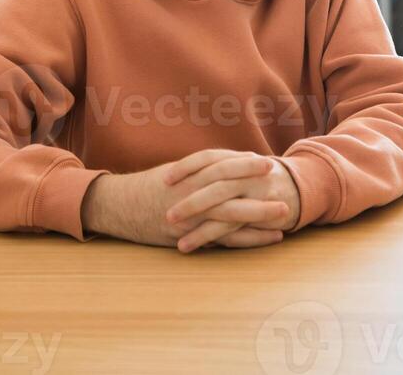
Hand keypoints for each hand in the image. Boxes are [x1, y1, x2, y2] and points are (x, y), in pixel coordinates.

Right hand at [80, 156, 287, 250]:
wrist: (119, 206)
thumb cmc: (147, 189)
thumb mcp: (174, 174)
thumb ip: (199, 171)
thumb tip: (226, 167)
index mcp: (189, 173)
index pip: (221, 164)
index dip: (245, 163)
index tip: (267, 162)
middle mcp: (191, 191)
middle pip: (229, 185)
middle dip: (255, 184)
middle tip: (280, 180)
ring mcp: (190, 214)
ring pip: (229, 213)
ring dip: (259, 214)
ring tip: (284, 214)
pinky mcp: (188, 235)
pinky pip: (223, 239)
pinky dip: (247, 240)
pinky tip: (268, 239)